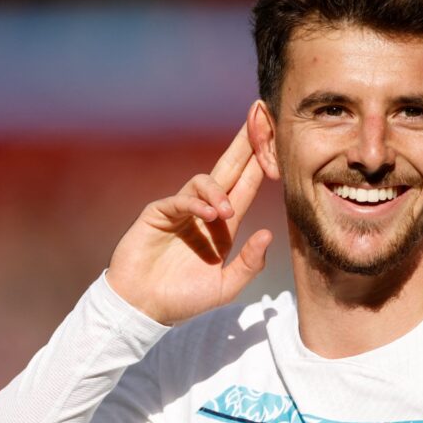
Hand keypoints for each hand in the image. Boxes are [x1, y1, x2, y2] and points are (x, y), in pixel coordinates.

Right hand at [107, 121, 271, 324]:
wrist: (143, 307)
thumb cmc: (183, 298)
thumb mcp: (225, 287)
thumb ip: (249, 264)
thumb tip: (268, 233)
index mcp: (224, 225)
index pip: (247, 185)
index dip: (261, 161)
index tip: (278, 137)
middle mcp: (205, 211)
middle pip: (230, 168)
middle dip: (246, 142)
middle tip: (260, 114)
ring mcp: (181, 209)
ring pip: (205, 180)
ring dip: (220, 191)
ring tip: (226, 214)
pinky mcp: (158, 213)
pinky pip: (181, 199)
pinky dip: (197, 203)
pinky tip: (210, 216)